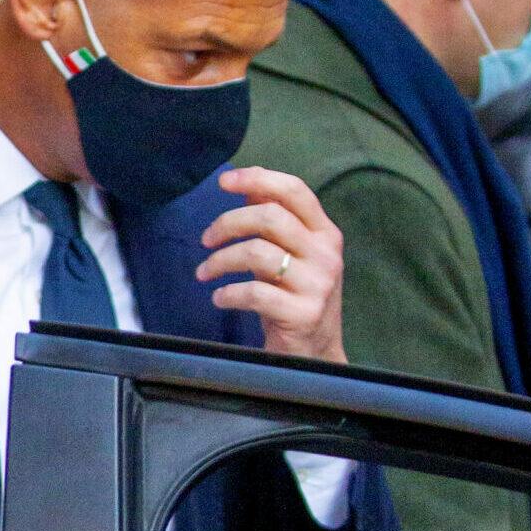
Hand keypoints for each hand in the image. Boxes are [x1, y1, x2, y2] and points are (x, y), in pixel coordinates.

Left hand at [197, 167, 346, 363]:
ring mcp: (317, 284)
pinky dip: (228, 293)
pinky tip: (220, 298)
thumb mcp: (289, 253)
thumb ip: (272, 219)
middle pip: (270, 217)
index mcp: (324, 233)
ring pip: (256, 253)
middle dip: (228, 222)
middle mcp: (326, 254)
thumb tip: (246, 184)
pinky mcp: (303, 313)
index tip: (224, 181)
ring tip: (204, 272)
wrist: (314, 352)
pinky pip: (254, 293)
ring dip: (220, 261)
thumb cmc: (294, 295)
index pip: (294, 191)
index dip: (258, 178)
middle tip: (206, 238)